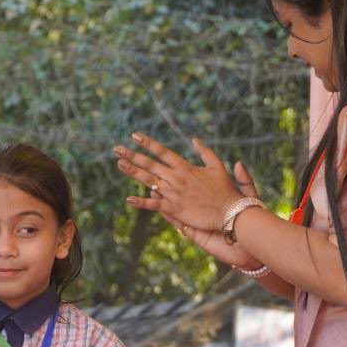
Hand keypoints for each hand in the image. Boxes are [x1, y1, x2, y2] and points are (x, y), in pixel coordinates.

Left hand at [114, 132, 241, 231]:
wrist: (229, 211)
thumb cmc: (225, 189)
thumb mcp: (217, 166)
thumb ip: (205, 152)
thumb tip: (194, 139)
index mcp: (185, 167)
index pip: (162, 151)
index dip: (147, 143)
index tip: (134, 136)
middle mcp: (176, 177)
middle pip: (150, 164)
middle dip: (132, 155)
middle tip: (117, 149)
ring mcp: (173, 193)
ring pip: (148, 181)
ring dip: (132, 172)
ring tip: (119, 164)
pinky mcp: (174, 208)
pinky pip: (154, 204)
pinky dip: (141, 203)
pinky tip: (129, 200)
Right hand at [164, 159, 265, 268]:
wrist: (250, 244)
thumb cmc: (250, 221)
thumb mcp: (250, 196)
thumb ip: (244, 180)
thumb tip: (238, 163)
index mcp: (215, 200)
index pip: (198, 185)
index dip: (187, 175)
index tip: (176, 163)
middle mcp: (203, 209)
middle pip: (183, 195)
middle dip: (169, 184)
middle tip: (156, 171)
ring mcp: (196, 221)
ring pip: (175, 207)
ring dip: (162, 197)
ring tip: (150, 186)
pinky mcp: (194, 233)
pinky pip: (177, 222)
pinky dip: (166, 213)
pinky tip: (155, 204)